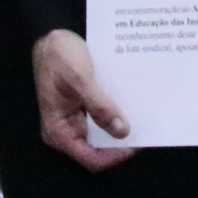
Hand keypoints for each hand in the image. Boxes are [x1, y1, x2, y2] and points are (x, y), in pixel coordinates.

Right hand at [34, 30, 136, 171]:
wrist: (50, 38)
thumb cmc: (59, 57)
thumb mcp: (80, 79)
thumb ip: (99, 107)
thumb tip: (122, 132)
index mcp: (59, 132)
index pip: (91, 159)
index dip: (115, 156)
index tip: (138, 143)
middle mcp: (66, 132)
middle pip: (99, 150)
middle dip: (121, 143)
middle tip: (146, 131)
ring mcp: (75, 121)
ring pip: (103, 135)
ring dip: (122, 129)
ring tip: (144, 120)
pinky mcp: (83, 110)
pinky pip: (102, 120)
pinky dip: (117, 116)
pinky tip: (133, 107)